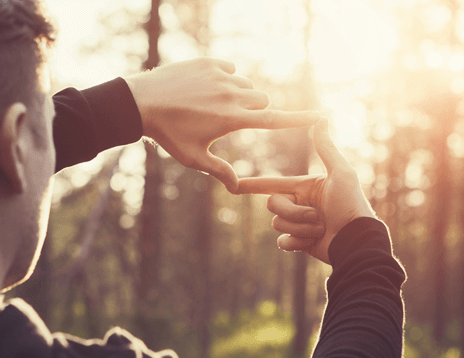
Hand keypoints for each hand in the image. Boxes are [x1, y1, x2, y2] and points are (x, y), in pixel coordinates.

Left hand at [125, 58, 320, 192]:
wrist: (142, 102)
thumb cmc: (168, 135)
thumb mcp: (194, 158)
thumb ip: (219, 171)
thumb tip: (237, 188)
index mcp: (232, 119)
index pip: (274, 120)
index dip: (299, 119)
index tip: (321, 115)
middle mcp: (231, 95)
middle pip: (263, 101)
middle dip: (255, 110)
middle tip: (232, 119)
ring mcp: (220, 76)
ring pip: (246, 85)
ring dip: (239, 95)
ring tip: (211, 106)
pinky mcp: (209, 62)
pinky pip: (230, 69)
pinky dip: (225, 79)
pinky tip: (204, 89)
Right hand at [236, 118, 375, 263]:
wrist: (356, 240)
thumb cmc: (351, 205)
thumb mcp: (340, 172)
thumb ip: (326, 147)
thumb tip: (321, 118)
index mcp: (304, 187)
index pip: (273, 184)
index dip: (253, 185)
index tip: (234, 185)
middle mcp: (299, 204)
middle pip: (273, 205)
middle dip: (295, 212)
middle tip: (318, 216)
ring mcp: (298, 224)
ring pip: (278, 224)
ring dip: (301, 227)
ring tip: (321, 228)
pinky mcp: (299, 242)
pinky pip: (283, 241)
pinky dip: (297, 242)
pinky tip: (313, 241)